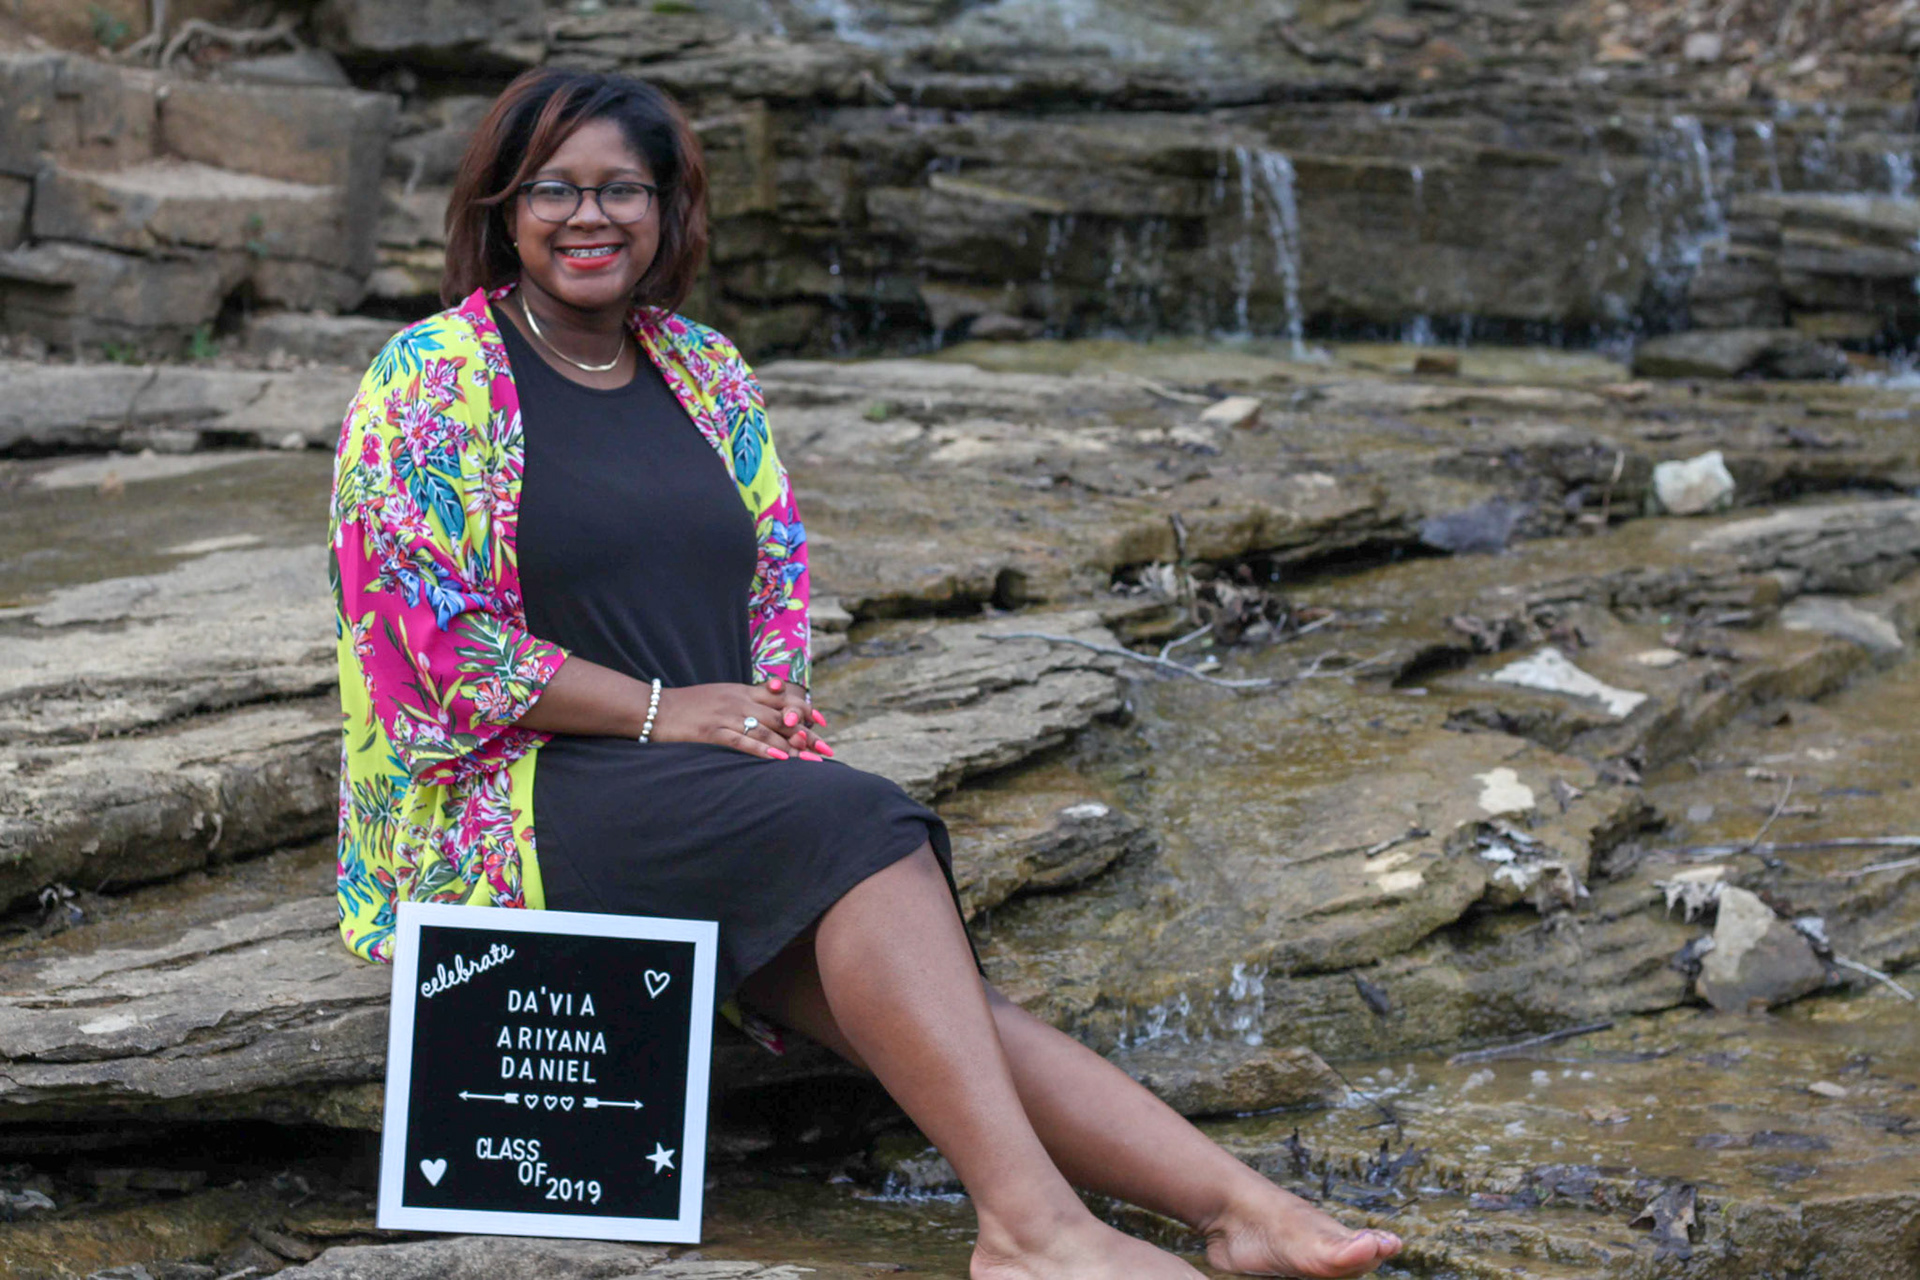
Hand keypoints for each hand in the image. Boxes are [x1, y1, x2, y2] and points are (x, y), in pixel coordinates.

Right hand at [651, 680, 831, 760]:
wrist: (655, 708)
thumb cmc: (689, 705)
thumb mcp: (722, 694)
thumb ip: (747, 698)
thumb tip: (772, 707)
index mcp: (742, 690)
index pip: (781, 697)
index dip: (804, 709)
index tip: (822, 722)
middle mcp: (739, 701)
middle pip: (780, 716)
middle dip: (806, 733)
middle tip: (826, 748)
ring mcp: (726, 716)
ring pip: (767, 730)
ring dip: (792, 745)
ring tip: (812, 759)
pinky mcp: (713, 733)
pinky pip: (743, 742)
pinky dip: (764, 751)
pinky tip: (781, 759)